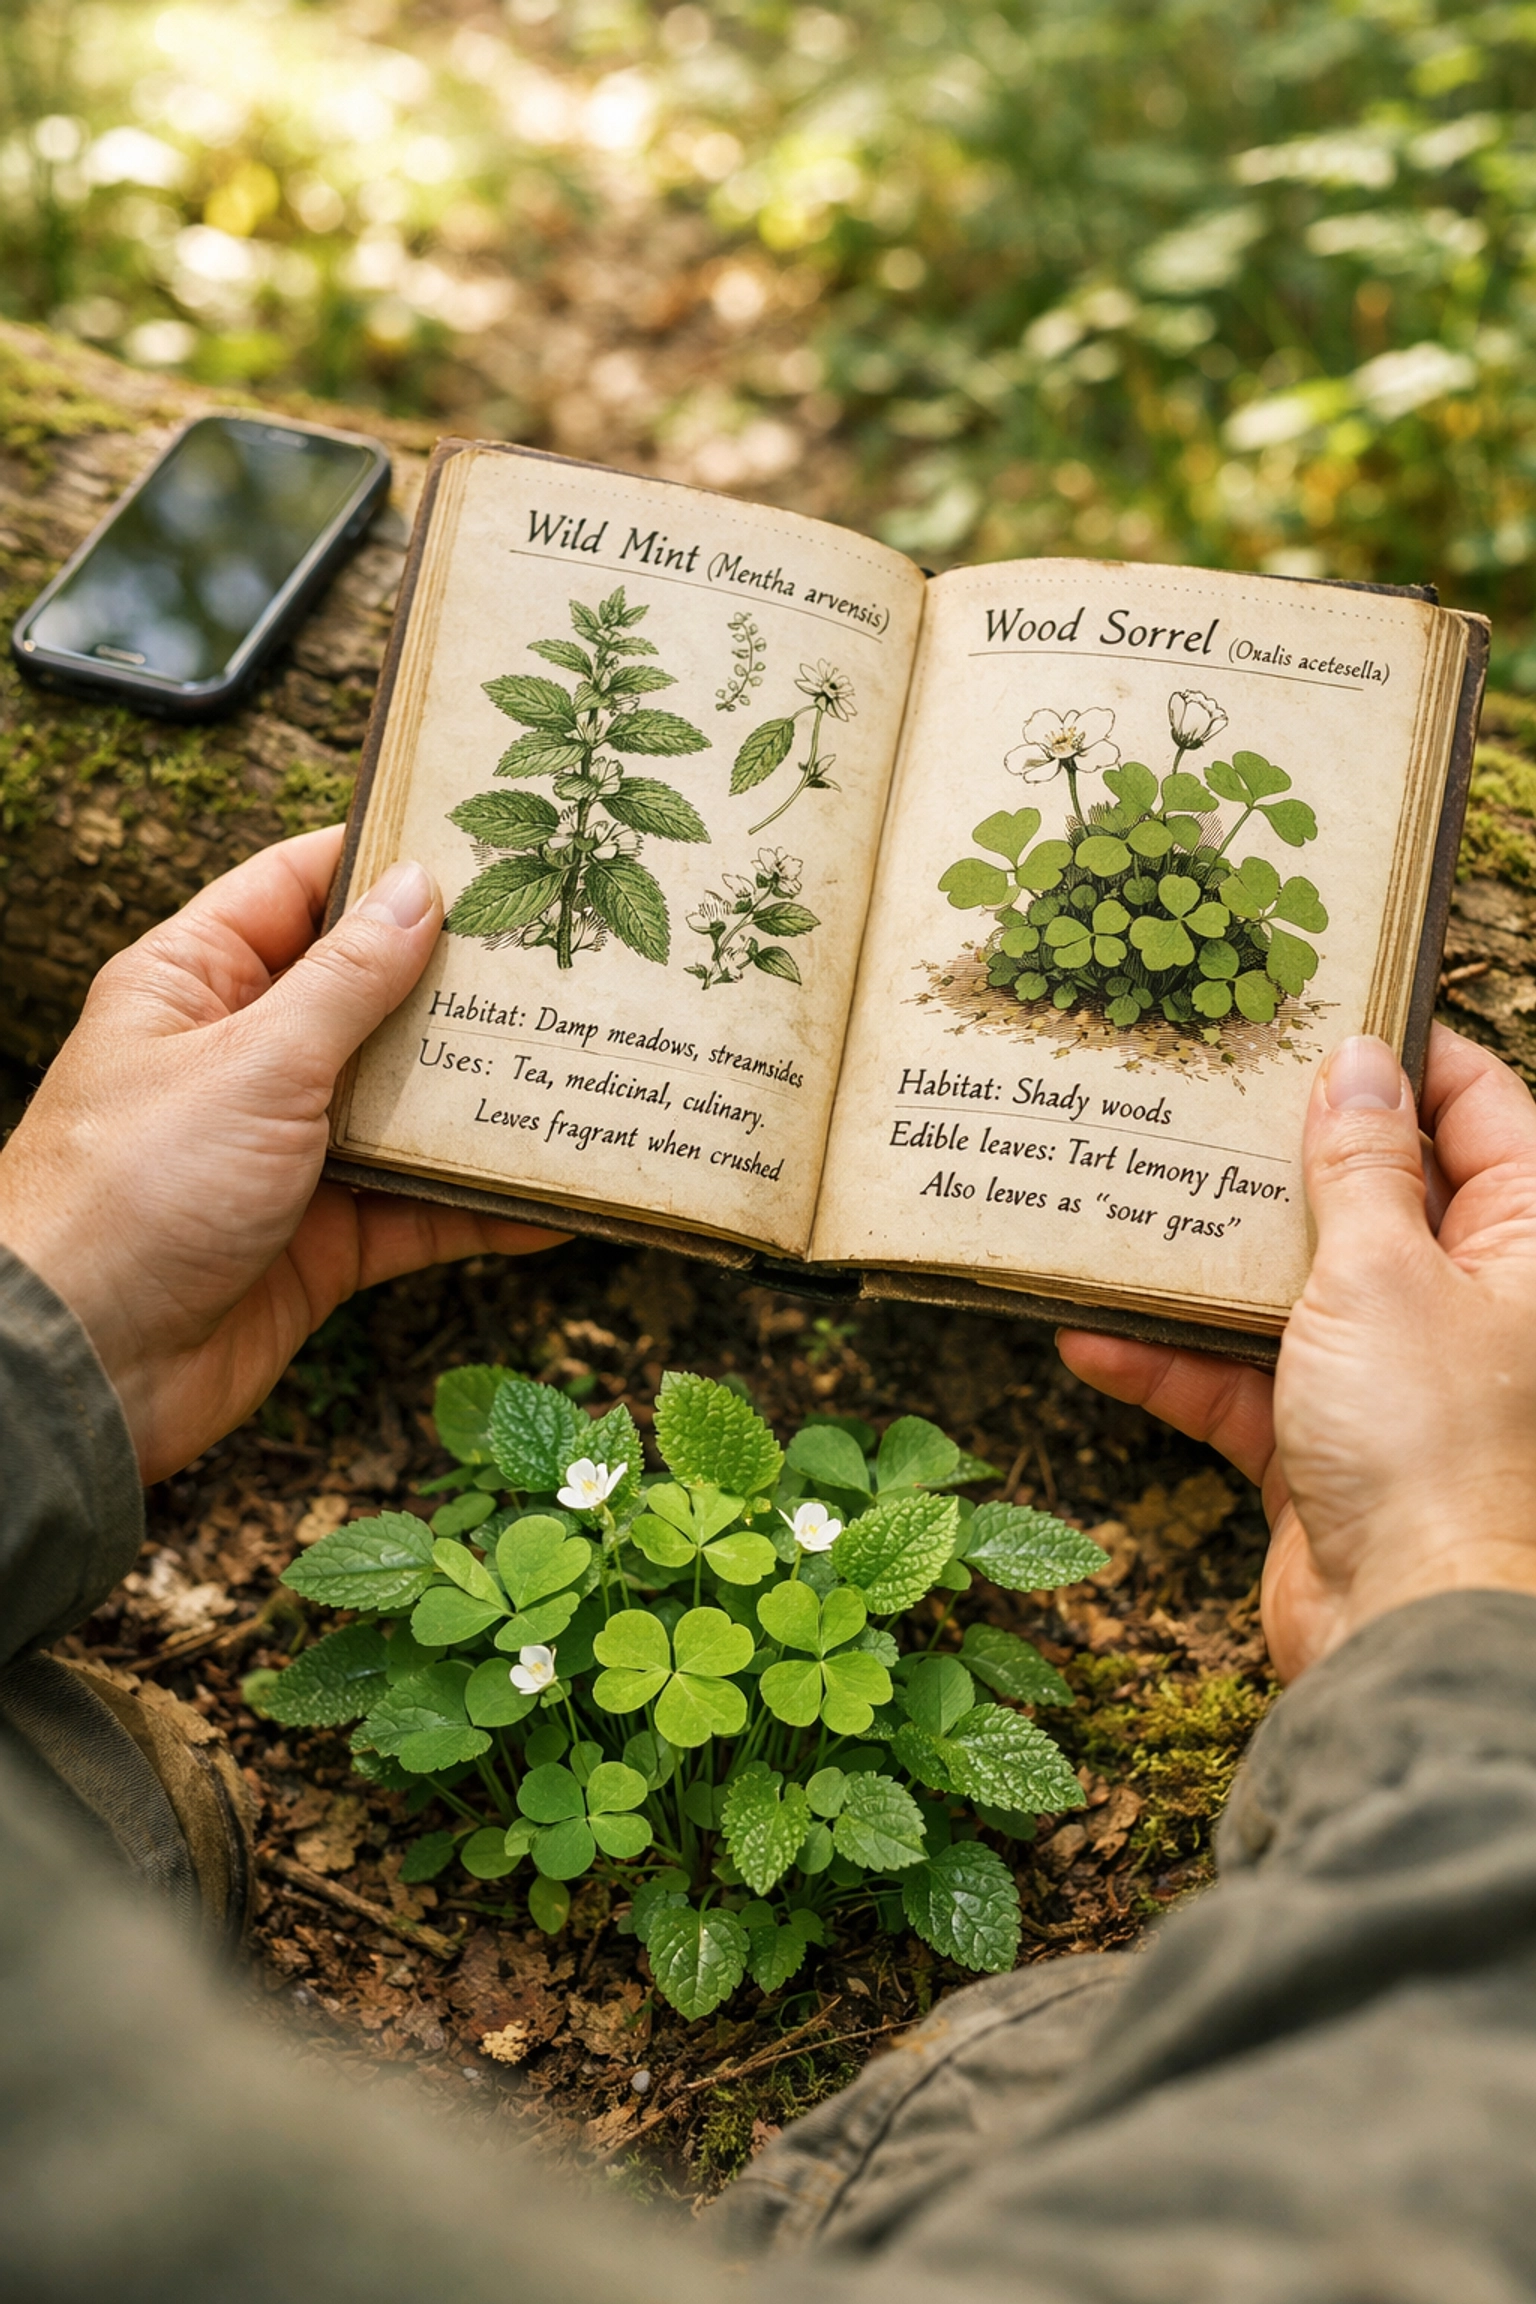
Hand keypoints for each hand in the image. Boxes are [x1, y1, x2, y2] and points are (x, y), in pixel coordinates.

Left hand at [0, 827, 563, 1482]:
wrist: (83, 1369)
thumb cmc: (133, 1193)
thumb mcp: (253, 1062)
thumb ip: (347, 980)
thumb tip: (420, 890)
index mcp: (197, 984)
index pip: (299, 888)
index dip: (385, 860)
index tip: (486, 842)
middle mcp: (245, 1058)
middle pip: (372, 997)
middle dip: (462, 984)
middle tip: (564, 954)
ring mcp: (287, 1151)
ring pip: (405, 1106)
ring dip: (484, 1096)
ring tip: (582, 1064)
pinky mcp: (323, 1239)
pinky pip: (421, 1208)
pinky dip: (482, 1204)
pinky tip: (555, 1195)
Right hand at [1058, 1025, 1535, 1679]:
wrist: (1408, 1638)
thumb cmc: (1432, 1450)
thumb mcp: (1384, 1277)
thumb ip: (1361, 1168)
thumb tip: (1358, 1061)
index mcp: (1521, 1242)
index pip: (1477, 1109)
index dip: (1401, 1055)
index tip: (1312, 1010)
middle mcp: (1464, 1301)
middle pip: (1369, 1193)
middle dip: (1275, 1153)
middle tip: (1195, 1088)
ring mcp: (1391, 1374)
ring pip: (1289, 1285)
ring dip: (1203, 1259)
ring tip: (1120, 1196)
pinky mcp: (1324, 1444)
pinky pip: (1238, 1379)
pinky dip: (1171, 1360)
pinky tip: (1090, 1332)